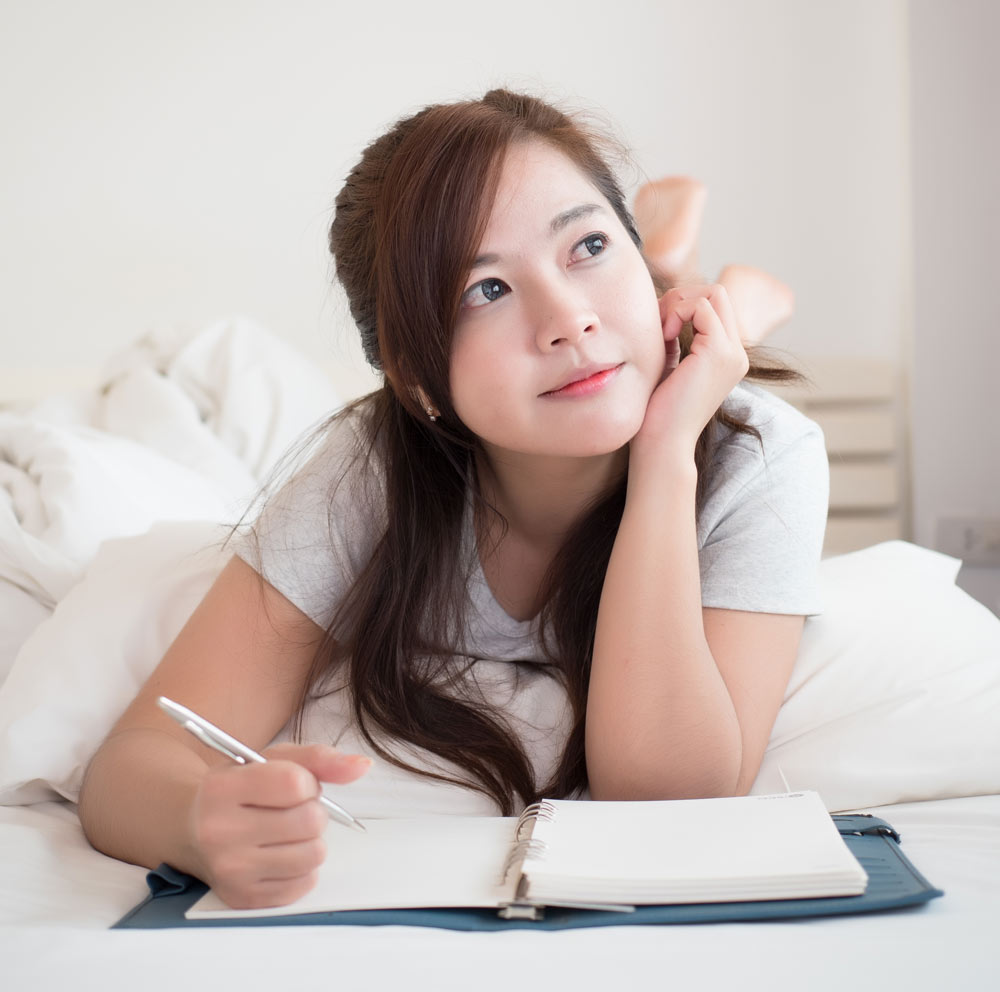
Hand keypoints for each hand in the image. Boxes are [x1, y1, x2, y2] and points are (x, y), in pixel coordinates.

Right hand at [190, 742, 370, 908]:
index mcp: (222, 788)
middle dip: (312, 810)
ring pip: (313, 853)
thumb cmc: (240, 788)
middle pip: (309, 820)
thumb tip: (361, 766)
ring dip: (311, 839)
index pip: (296, 783)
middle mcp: (219, 832)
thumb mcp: (271, 760)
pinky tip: (280, 853)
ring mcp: (230, 870)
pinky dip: (303, 866)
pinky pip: (305, 882)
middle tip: (291, 809)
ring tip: (287, 830)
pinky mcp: (244, 898)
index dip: (308, 781)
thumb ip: (318, 759)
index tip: (294, 784)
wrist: (191, 827)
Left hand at [632, 283, 748, 463]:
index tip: (659, 327)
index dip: (683, 304)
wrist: (662, 444)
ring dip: (679, 303)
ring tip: (661, 331)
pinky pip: (702, 306)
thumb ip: (676, 338)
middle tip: (658, 323)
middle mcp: (736, 354)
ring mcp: (732, 353)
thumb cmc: (657, 413)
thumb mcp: (669, 365)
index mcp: (727, 358)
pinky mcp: (719, 352)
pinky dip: (678, 311)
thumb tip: (667, 306)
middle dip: (682, 298)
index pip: (715, 305)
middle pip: (718, 293)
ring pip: (714, 294)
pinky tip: (664, 336)